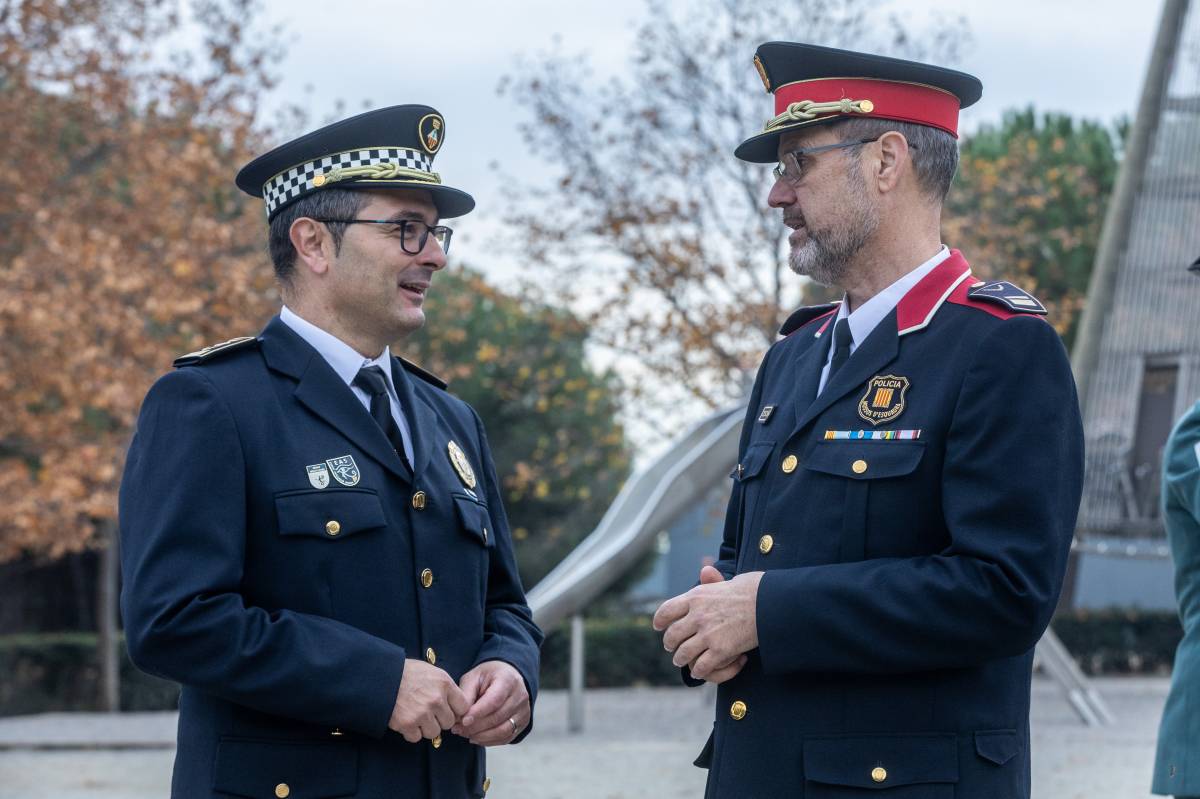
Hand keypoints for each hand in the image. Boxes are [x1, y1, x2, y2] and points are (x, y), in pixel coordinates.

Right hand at [389, 659, 469, 743]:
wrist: (382, 677)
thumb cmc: (407, 673)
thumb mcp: (431, 672)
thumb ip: (445, 687)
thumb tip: (456, 705)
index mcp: (444, 684)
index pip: (463, 707)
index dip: (456, 710)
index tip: (448, 710)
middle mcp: (436, 699)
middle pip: (448, 722)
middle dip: (439, 720)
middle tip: (428, 712)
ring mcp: (422, 713)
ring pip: (434, 732)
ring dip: (425, 728)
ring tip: (416, 716)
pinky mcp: (407, 724)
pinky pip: (416, 737)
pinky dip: (411, 732)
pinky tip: (406, 720)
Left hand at [452, 660, 529, 745]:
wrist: (507, 676)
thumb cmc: (488, 677)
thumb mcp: (474, 677)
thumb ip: (466, 695)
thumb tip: (459, 716)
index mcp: (507, 680)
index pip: (494, 700)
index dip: (478, 713)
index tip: (463, 721)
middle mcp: (520, 695)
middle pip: (498, 717)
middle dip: (476, 727)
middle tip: (458, 729)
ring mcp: (523, 710)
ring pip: (504, 731)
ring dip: (482, 736)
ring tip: (466, 734)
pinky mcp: (523, 723)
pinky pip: (507, 737)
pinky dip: (490, 741)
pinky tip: (476, 738)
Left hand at [653, 566, 762, 681]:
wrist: (769, 603)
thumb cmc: (752, 590)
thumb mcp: (728, 581)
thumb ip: (713, 581)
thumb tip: (705, 571)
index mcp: (696, 597)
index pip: (667, 611)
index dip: (660, 621)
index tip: (658, 627)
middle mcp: (697, 615)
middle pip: (672, 635)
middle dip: (670, 644)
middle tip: (672, 648)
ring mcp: (708, 634)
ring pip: (683, 653)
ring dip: (681, 659)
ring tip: (682, 661)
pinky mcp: (721, 650)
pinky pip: (701, 666)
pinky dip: (699, 670)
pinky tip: (700, 670)